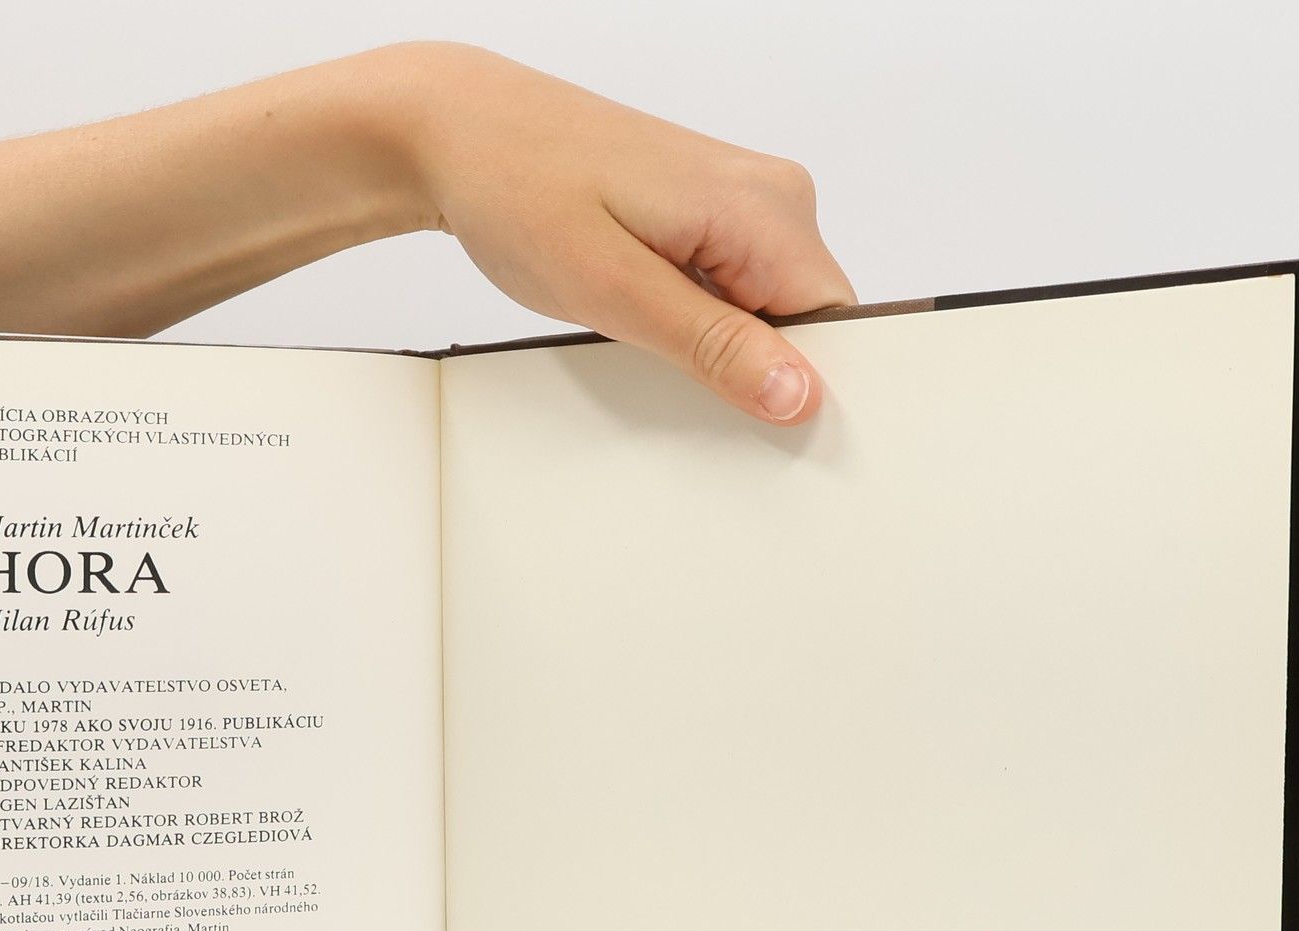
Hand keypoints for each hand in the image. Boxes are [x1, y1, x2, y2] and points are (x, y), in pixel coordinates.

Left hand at [386, 44, 854, 424]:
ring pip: (765, 314)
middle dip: (751, 373)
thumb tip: (797, 394)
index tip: (757, 429)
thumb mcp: (613, 290)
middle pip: (805, 325)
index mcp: (766, 208)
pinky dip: (693, 323)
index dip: (806, 388)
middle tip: (670, 377)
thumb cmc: (521, 190)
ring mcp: (741, 204)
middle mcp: (771, 198)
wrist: (461, 134)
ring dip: (714, 348)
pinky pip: (730, 292)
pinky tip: (641, 318)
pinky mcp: (707, 216)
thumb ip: (712, 346)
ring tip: (640, 335)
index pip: (837, 327)